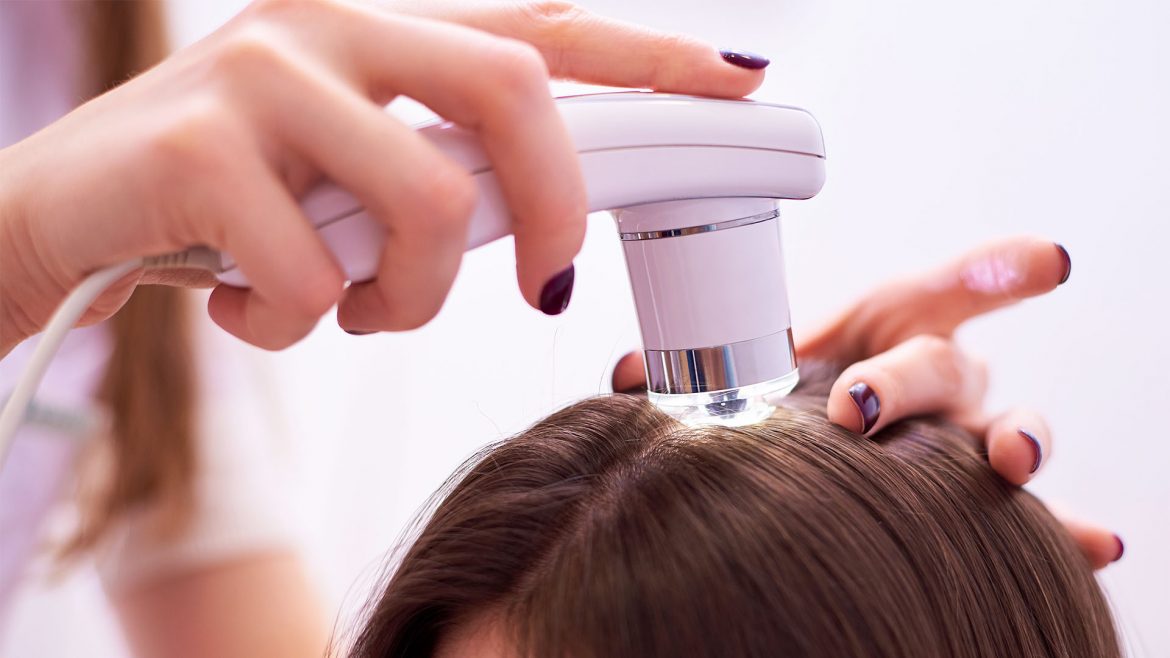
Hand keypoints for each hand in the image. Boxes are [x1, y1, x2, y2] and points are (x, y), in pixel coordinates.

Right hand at [0, 0, 766, 354]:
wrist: (63, 213)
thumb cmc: (227, 205)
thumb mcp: (345, 174)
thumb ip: (441, 173)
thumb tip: (546, 224)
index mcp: (380, 27)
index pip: (542, 27)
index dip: (648, 56)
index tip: (741, 83)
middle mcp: (332, 23)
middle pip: (515, 92)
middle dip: (554, 210)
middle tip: (543, 289)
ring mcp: (266, 72)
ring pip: (428, 205)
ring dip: (407, 299)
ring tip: (354, 309)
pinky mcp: (203, 145)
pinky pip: (318, 280)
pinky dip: (301, 327)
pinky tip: (254, 311)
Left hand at [612, 237, 1122, 568]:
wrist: (824, 436)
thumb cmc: (806, 387)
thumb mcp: (771, 364)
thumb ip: (705, 364)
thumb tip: (622, 375)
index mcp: (892, 325)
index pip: (944, 287)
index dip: (990, 272)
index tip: (1044, 262)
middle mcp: (939, 374)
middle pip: (943, 365)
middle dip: (904, 381)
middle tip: (855, 405)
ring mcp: (963, 432)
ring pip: (1006, 426)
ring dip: (1011, 440)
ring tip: (1004, 459)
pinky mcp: (974, 486)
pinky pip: (1041, 508)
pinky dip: (1069, 526)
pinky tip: (1093, 546)